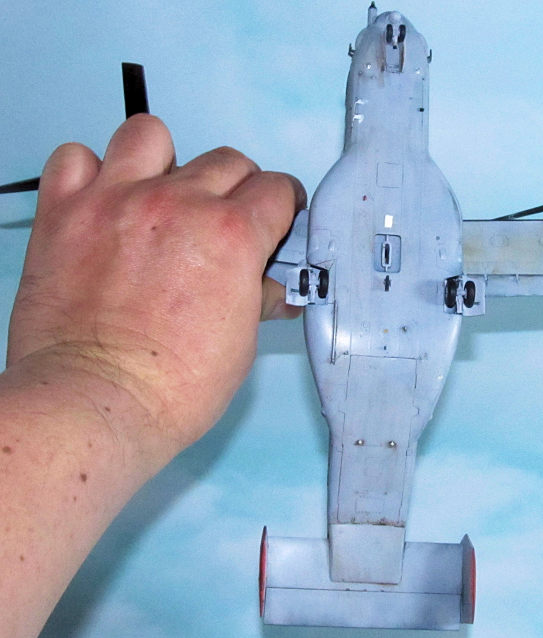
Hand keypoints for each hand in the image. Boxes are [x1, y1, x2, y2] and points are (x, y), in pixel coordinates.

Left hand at [6, 114, 305, 465]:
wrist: (96, 404)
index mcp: (232, 236)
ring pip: (150, 134)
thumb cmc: (171, 388)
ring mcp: (118, 201)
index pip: (276, 190)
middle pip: (227, 159)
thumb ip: (258, 300)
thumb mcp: (240, 346)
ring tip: (160, 195)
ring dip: (165, 160)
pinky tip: (103, 201)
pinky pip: (75, 157)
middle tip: (226, 219)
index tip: (277, 215)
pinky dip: (92, 171)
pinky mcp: (65, 213)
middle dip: (237, 187)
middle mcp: (178, 205)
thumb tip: (272, 290)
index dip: (283, 204)